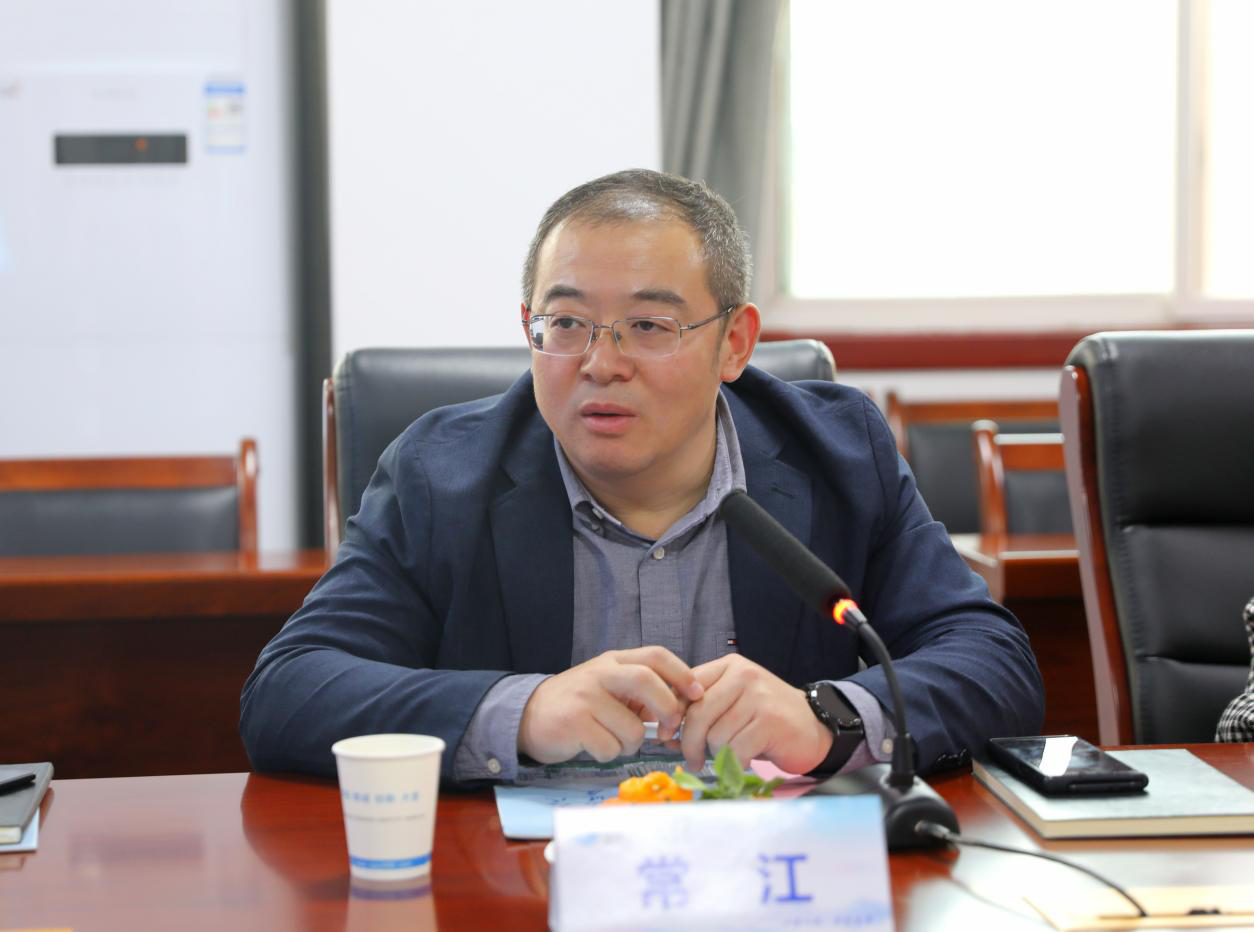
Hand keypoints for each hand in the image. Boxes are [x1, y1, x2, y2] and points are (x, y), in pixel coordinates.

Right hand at [518, 646, 704, 763]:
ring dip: (630, 744)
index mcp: (614, 661)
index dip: (683, 673)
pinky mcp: (573, 722)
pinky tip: (592, 745)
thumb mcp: (608, 688)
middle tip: (671, 730)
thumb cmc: (578, 705)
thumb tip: (680, 711)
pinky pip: (610, 747)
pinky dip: (608, 754)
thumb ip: (640, 693)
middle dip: (668, 708)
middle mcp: (600, 673)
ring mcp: (585, 696)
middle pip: (647, 681)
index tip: (699, 694)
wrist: (528, 715)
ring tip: (610, 739)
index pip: (656, 655)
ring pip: (633, 728)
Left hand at [680, 654, 833, 774]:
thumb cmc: (765, 718)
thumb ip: (703, 709)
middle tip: (692, 759)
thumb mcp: (732, 703)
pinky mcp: (771, 721)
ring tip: (728, 757)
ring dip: (717, 755)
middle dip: (689, 743)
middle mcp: (744, 676)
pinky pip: (737, 750)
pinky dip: (736, 762)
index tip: (666, 735)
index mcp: (729, 667)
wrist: (814, 726)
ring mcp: (759, 697)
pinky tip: (745, 760)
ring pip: (716, 735)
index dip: (671, 715)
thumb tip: (665, 734)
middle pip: (698, 714)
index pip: (686, 687)